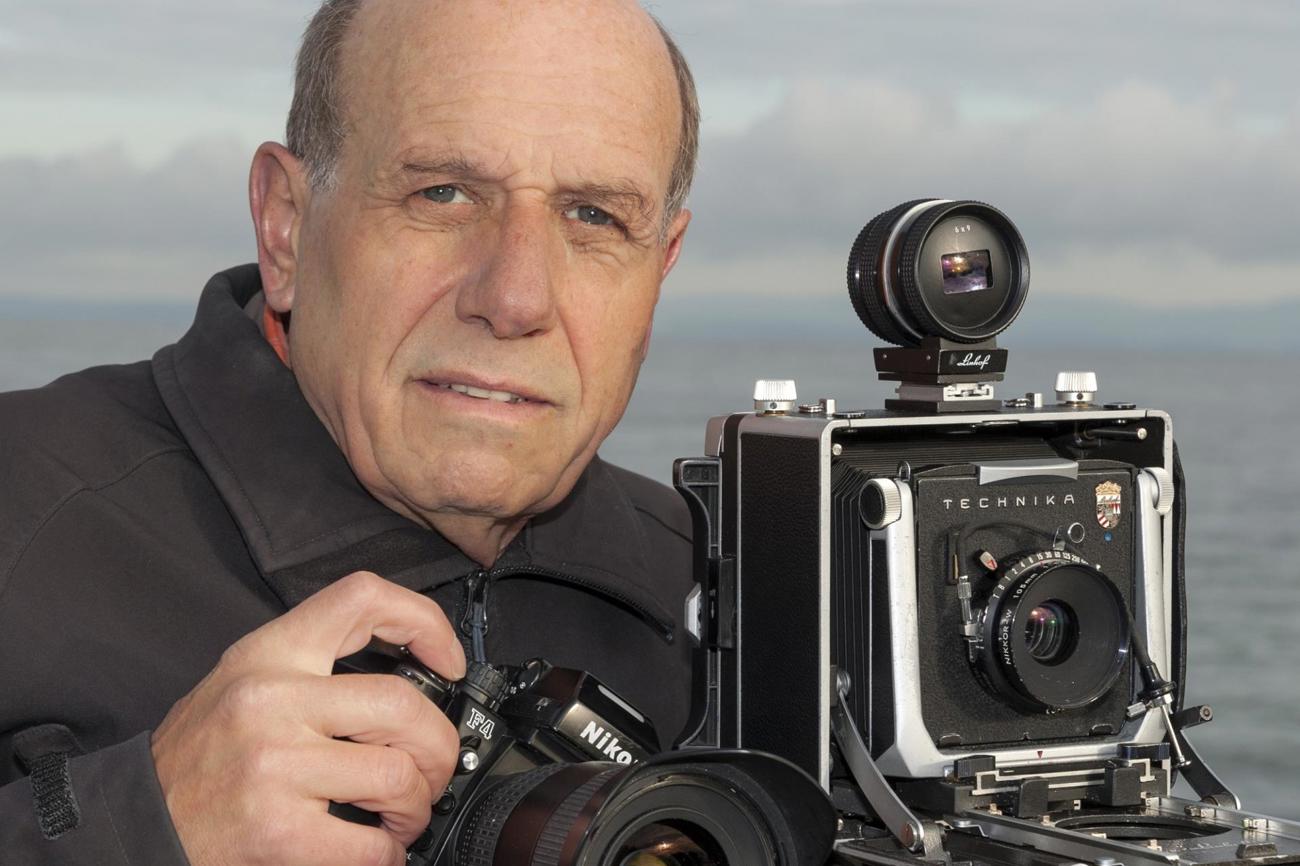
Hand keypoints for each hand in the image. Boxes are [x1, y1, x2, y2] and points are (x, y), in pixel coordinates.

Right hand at [151, 571, 465, 865]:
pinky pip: (371, 843)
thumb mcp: (243, 680)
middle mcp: (272, 700)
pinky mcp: (276, 831)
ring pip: (398, 775)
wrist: (134, 823)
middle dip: (438, 746)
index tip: (446, 660)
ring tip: (403, 813)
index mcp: (269, 655)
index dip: (422, 621)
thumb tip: (407, 676)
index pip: (361, 599)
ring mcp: (274, 766)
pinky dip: (390, 853)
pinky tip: (378, 848)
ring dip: (417, 805)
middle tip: (432, 768)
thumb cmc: (196, 756)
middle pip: (403, 704)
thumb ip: (313, 667)